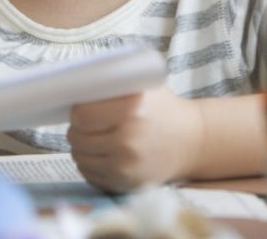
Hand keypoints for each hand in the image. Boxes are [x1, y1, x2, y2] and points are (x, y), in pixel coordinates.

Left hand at [67, 85, 203, 192]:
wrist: (192, 142)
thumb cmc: (163, 108)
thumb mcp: (143, 86)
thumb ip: (112, 83)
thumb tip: (74, 83)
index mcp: (131, 110)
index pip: (81, 115)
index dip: (79, 110)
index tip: (85, 107)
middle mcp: (128, 140)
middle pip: (77, 137)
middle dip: (79, 129)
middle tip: (91, 123)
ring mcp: (126, 166)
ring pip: (80, 156)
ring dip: (83, 146)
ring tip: (98, 137)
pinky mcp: (124, 184)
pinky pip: (89, 173)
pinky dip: (91, 163)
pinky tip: (104, 153)